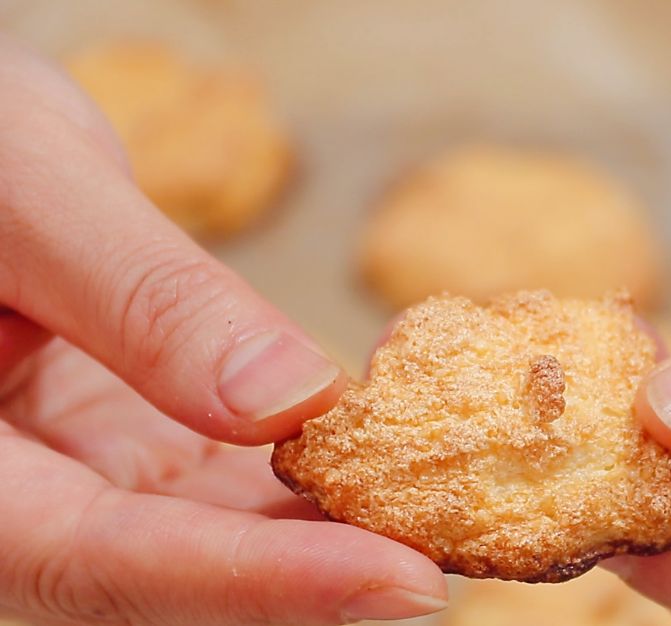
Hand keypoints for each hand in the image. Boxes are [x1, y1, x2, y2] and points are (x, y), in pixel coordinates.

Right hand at [0, 36, 445, 624]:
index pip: (105, 565)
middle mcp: (18, 506)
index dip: (262, 581)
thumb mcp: (23, 195)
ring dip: (331, 527)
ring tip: (452, 507)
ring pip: (213, 538)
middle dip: (323, 570)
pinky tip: (392, 450)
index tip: (405, 586)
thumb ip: (144, 300)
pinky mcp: (129, 448)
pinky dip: (310, 472)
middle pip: (176, 578)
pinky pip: (224, 483)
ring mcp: (79, 481)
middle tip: (461, 551)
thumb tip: (294, 400)